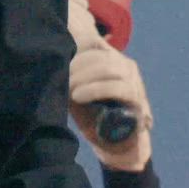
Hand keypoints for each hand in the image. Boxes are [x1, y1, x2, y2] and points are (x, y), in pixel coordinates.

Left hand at [66, 25, 153, 172]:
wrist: (114, 144)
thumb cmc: (92, 115)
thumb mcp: (76, 90)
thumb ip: (70, 74)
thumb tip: (52, 59)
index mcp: (111, 60)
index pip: (92, 43)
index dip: (74, 51)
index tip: (58, 64)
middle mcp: (125, 66)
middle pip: (99, 54)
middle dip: (76, 65)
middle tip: (61, 78)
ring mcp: (133, 80)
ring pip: (109, 67)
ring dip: (84, 77)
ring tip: (70, 89)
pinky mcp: (136, 98)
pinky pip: (118, 87)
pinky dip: (95, 89)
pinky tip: (79, 96)